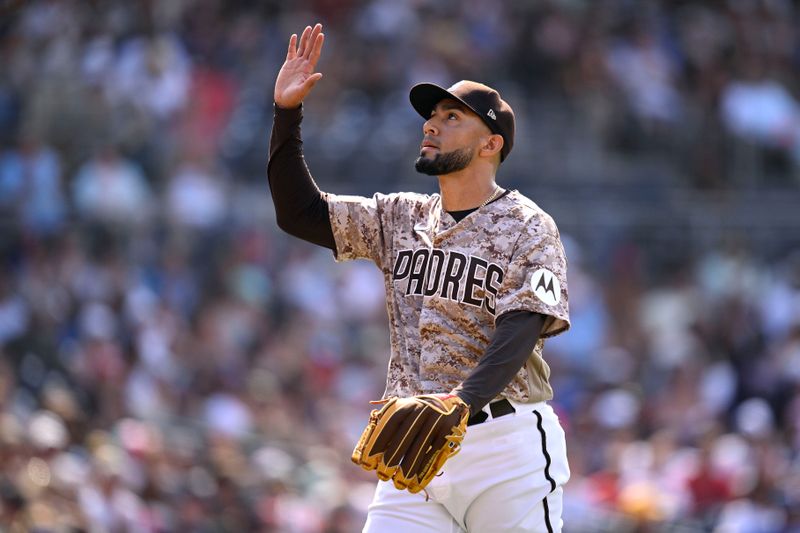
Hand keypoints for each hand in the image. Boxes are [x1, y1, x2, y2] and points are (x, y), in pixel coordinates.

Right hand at [274, 23, 324, 108]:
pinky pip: (291, 51)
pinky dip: (293, 44)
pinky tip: (294, 36)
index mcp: (308, 69)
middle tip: (318, 25)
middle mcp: (303, 64)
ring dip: (305, 37)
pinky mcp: (288, 64)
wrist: (285, 100)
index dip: (318, 44)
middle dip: (314, 36)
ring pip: (302, 47)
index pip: (314, 53)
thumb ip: (310, 82)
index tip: (321, 34)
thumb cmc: (294, 97)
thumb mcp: (303, 90)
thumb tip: (320, 74)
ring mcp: (296, 64)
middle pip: (310, 47)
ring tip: (308, 27)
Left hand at [351, 394, 469, 493]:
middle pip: (404, 438)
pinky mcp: (447, 432)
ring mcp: (436, 421)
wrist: (452, 404)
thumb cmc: (418, 413)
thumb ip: (386, 422)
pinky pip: (433, 453)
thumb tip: (366, 447)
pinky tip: (415, 482)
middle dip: (392, 459)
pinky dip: (424, 469)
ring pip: (419, 448)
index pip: (390, 424)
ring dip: (408, 468)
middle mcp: (422, 410)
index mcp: (407, 405)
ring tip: (398, 483)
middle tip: (382, 475)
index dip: (378, 442)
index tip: (367, 460)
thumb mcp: (403, 409)